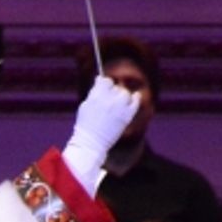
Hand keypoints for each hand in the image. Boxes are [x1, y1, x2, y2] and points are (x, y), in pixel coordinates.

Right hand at [62, 75, 139, 196]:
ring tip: (118, 105)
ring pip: (125, 93)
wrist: (91, 142)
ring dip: (122, 96)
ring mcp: (119, 108)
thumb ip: (94, 91)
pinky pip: (135, 101)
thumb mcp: (85, 105)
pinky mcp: (127, 116)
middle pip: (116, 87)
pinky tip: (135, 97)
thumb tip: (100, 78)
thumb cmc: (86, 125)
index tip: (106, 89)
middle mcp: (108, 100)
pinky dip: (136, 98)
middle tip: (110, 101)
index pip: (106, 80)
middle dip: (113, 92)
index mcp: (96, 96)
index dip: (106, 84)